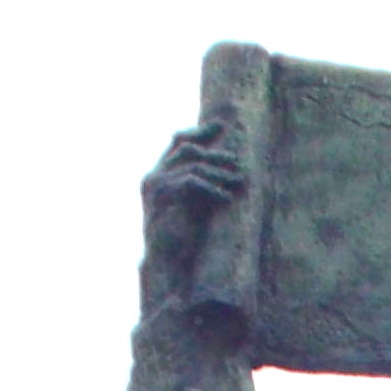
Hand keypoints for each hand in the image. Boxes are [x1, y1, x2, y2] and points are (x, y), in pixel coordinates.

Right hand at [140, 121, 248, 301]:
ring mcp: (155, 188)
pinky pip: (191, 183)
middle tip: (238, 163)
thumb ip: (203, 184)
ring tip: (238, 180)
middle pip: (187, 150)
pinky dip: (211, 188)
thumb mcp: (195, 204)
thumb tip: (228, 166)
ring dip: (219, 172)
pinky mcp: (162, 200)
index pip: (178, 144)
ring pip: (192, 166)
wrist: (165, 266)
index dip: (200, 132)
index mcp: (158, 176)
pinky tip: (226, 197)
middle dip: (216, 155)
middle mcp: (152, 178)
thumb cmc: (182, 240)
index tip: (220, 125)